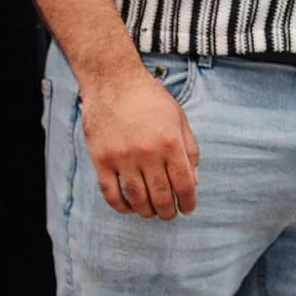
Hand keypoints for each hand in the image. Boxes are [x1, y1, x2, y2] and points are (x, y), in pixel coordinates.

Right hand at [82, 65, 198, 219]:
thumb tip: (193, 183)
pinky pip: (111, 193)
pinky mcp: (101, 159)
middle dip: (168, 211)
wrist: (113, 81)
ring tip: (152, 212)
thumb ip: (189, 150)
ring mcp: (123, 157)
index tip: (188, 209)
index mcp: (170, 143)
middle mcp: (148, 153)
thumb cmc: (150, 99)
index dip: (188, 202)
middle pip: (161, 196)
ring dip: (147, 212)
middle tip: (169, 214)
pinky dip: (121, 207)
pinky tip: (129, 207)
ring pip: (137, 199)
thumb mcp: (179, 119)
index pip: (184, 185)